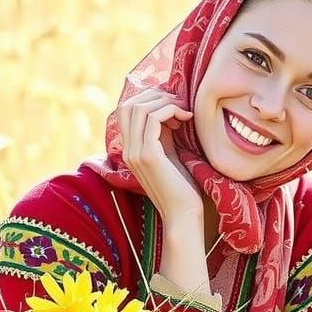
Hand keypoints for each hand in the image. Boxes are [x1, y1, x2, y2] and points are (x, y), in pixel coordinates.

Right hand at [119, 89, 203, 224]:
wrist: (183, 215)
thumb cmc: (182, 188)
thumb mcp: (170, 154)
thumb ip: (163, 134)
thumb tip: (167, 109)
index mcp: (130, 151)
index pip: (126, 111)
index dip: (149, 100)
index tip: (173, 108)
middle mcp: (128, 151)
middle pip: (128, 105)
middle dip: (155, 96)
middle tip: (179, 105)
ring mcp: (135, 153)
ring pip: (139, 108)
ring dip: (165, 102)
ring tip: (184, 112)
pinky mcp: (148, 155)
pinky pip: (153, 118)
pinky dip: (171, 110)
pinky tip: (186, 118)